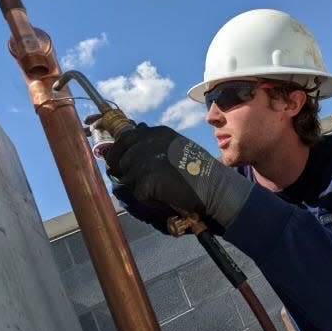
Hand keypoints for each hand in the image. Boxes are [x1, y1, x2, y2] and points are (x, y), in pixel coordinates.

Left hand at [106, 124, 252, 225]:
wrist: (213, 186)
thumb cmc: (200, 168)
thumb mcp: (177, 145)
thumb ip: (156, 140)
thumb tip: (138, 130)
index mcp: (156, 133)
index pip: (125, 138)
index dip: (119, 153)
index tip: (119, 164)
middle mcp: (148, 143)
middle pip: (122, 159)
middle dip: (125, 172)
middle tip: (138, 183)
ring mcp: (145, 161)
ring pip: (128, 178)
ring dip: (140, 186)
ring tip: (160, 189)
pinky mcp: (146, 181)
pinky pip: (138, 194)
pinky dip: (150, 200)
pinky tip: (165, 198)